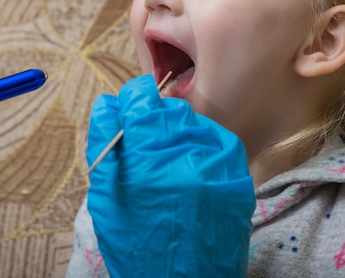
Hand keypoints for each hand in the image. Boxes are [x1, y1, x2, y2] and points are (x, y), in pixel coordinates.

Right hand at [87, 74, 255, 277]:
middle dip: (154, 120)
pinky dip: (202, 146)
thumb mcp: (107, 199)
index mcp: (149, 161)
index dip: (132, 100)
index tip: (130, 109)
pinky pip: (217, 139)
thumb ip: (105, 144)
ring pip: (194, 121)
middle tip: (147, 148)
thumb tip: (109, 104)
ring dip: (179, 133)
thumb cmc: (139, 244)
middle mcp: (189, 155)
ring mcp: (218, 163)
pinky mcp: (238, 173)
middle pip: (169, 108)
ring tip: (169, 164)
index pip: (142, 99)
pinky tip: (191, 169)